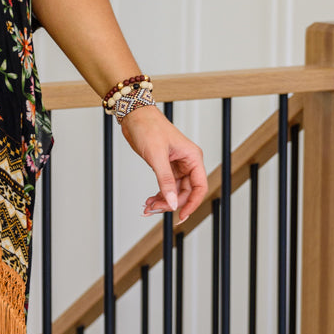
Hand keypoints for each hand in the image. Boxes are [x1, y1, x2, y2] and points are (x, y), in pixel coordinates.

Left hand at [119, 105, 206, 224]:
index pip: (199, 187)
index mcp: (192, 157)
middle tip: (154, 209)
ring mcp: (176, 165)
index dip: (192, 204)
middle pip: (186, 192)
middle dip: (171, 203)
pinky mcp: (165, 166)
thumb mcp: (156, 156)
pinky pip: (166, 186)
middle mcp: (187, 162)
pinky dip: (158, 195)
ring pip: (174, 191)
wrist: (134, 116)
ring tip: (148, 207)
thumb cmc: (149, 128)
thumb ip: (165, 181)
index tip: (181, 216)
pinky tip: (149, 201)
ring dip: (162, 201)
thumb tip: (172, 202)